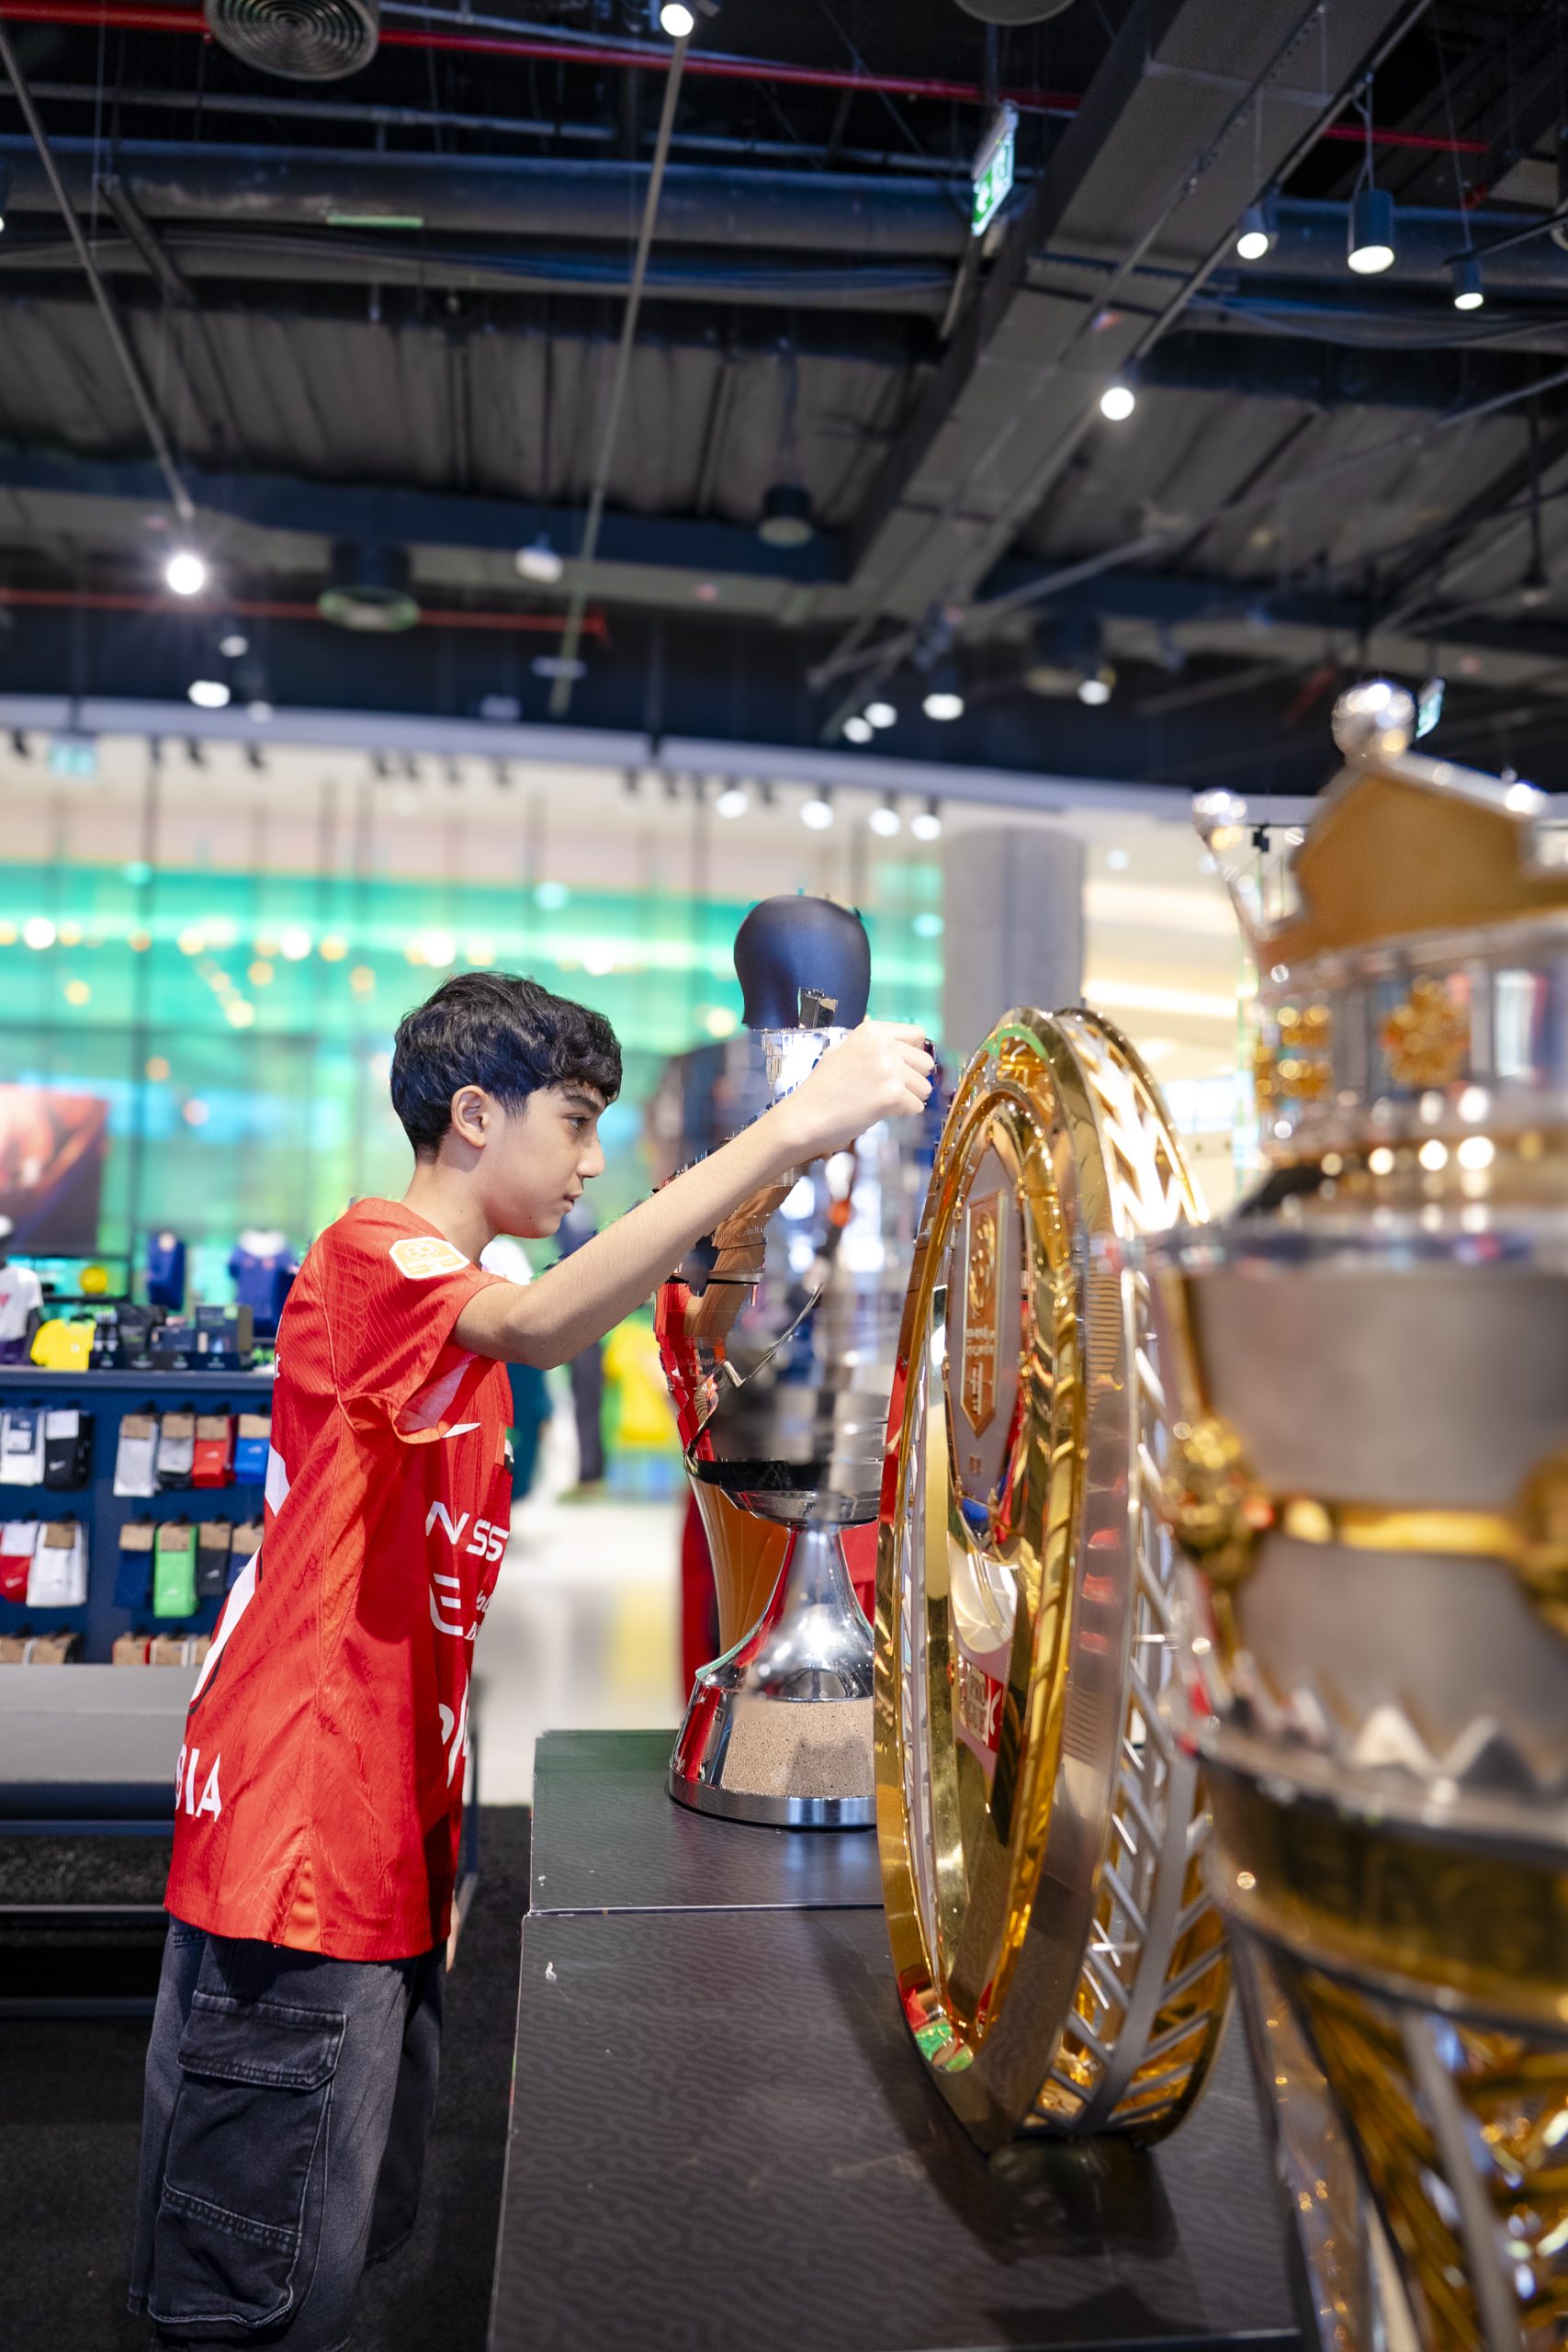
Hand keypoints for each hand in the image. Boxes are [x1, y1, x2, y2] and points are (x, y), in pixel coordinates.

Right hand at [770, 1020, 933, 1164]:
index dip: (911, 1054)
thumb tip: (899, 1040)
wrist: (804, 1117)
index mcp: (872, 1031)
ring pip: (924, 1087)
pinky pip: (917, 1106)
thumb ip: (872, 1044)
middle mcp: (884, 1045)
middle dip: (912, 1079)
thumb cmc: (822, 1089)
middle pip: (925, 1062)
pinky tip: (878, 1112)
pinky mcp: (893, 1094)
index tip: (898, 1068)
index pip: (917, 1035)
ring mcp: (890, 1069)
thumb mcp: (842, 1051)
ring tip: (879, 1101)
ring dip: (908, 1098)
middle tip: (886, 1090)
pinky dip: (901, 1114)